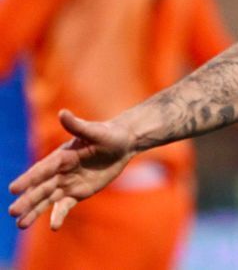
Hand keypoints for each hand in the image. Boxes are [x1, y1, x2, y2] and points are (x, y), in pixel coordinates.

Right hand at [8, 110, 136, 229]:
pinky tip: (53, 227)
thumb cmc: (108, 135)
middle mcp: (60, 171)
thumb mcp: (95, 131)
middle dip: (27, 200)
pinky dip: (59, 216)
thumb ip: (77, 126)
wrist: (122, 144)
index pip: (42, 170)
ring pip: (48, 200)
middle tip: (12, 212)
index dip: (29, 179)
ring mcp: (68, 183)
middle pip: (41, 188)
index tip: (13, 189)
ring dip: (34, 212)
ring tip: (20, 224)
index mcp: (61, 156)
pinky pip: (65, 206)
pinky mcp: (78, 192)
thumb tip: (62, 113)